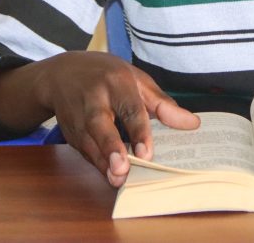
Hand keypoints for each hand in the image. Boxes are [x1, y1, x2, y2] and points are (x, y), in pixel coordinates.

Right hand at [36, 51, 199, 186]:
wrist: (61, 74)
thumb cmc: (107, 76)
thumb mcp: (137, 80)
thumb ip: (163, 104)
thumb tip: (192, 124)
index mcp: (116, 82)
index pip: (129, 108)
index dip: (138, 131)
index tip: (146, 152)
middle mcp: (94, 98)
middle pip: (100, 123)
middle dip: (111, 147)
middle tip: (122, 169)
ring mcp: (78, 117)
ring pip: (89, 142)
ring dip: (103, 163)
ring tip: (117, 180)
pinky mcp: (70, 132)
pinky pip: (85, 151)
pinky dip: (97, 164)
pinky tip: (110, 176)